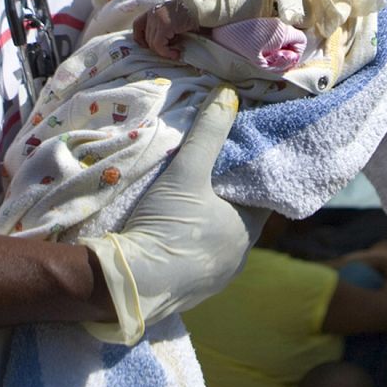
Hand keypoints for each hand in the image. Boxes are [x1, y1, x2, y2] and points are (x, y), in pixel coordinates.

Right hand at [81, 87, 264, 343]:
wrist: (125, 284)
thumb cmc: (167, 226)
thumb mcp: (187, 171)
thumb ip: (208, 132)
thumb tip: (228, 93)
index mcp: (247, 233)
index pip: (261, 196)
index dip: (247, 175)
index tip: (233, 157)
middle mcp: (237, 260)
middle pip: (237, 218)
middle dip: (223, 198)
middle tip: (206, 173)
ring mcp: (212, 280)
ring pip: (215, 241)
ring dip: (204, 223)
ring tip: (185, 200)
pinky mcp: (186, 293)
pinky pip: (194, 261)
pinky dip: (186, 244)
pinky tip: (170, 232)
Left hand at [133, 0, 193, 58]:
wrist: (203, 8)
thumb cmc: (192, 15)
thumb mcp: (174, 19)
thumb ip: (163, 27)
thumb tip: (156, 44)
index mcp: (154, 10)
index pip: (138, 25)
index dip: (140, 38)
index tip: (148, 46)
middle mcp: (153, 13)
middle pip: (146, 37)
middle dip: (157, 47)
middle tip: (171, 50)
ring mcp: (157, 18)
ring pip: (152, 43)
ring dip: (163, 51)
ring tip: (175, 51)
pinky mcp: (165, 25)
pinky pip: (159, 45)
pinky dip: (166, 52)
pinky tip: (176, 53)